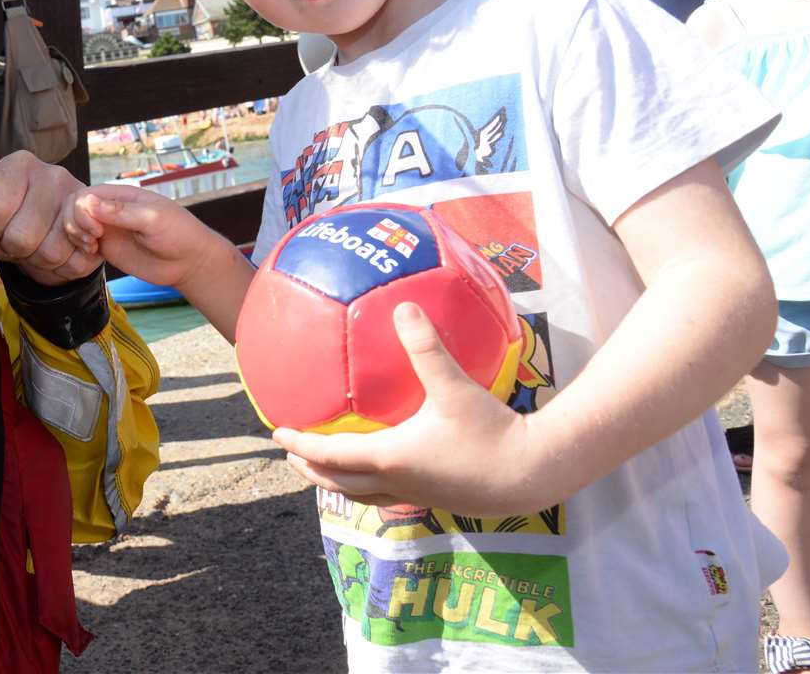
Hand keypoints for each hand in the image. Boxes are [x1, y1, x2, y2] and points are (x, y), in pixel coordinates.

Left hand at [0, 150, 98, 284]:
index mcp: (18, 164)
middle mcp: (54, 173)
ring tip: (39, 243)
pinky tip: (61, 250)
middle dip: (14, 249)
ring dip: (38, 260)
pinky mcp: (102, 225)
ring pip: (50, 253)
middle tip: (19, 238)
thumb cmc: (7, 219)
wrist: (48, 231)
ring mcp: (82, 199)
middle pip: (22, 237)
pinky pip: (75, 263)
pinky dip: (62, 268)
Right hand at [69, 185, 223, 290]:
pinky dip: (77, 247)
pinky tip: (90, 255)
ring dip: (74, 235)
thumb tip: (88, 202)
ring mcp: (106, 229)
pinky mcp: (106, 248)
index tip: (96, 230)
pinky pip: (81, 243)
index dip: (81, 211)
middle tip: (91, 240)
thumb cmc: (178, 233)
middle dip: (74, 223)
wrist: (189, 262)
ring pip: (74, 225)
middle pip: (74, 207)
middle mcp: (109, 210)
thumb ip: (121, 212)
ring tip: (90, 248)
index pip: (85, 194)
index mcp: (120, 196)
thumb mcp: (152, 219)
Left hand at [271, 303, 550, 517]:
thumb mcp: (454, 386)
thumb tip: (403, 308)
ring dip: (336, 481)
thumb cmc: (492, 432)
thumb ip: (425, 348)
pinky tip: (382, 466)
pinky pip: (389, 495)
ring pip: (363, 493)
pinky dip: (369, 484)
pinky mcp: (437, 500)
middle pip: (338, 481)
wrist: (533, 475)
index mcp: (391, 457)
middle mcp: (397, 481)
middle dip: (310, 468)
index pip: (331, 453)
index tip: (276, 433)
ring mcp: (417, 495)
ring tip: (323, 467)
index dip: (301, 442)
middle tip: (289, 453)